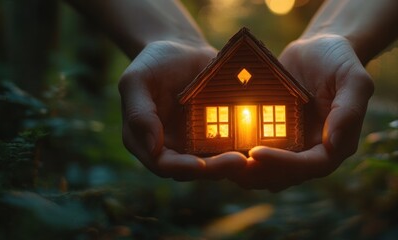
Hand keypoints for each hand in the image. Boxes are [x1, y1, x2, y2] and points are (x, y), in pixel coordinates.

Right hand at [119, 40, 246, 180]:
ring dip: (233, 163)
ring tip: (253, 156)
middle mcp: (172, 149)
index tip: (201, 166)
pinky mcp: (217, 135)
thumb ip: (139, 112)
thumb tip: (153, 147)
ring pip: (216, 163)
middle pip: (194, 169)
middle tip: (239, 162)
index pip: (163, 165)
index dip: (182, 168)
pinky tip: (261, 144)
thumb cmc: (154, 63)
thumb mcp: (136, 80)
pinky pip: (231, 146)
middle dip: (216, 169)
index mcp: (146, 142)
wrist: (182, 50)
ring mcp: (196, 144)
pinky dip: (244, 148)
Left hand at [229, 35, 373, 190]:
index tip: (256, 153)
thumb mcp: (353, 78)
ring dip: (244, 171)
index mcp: (336, 145)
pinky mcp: (274, 138)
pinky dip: (238, 155)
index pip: (311, 165)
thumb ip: (349, 109)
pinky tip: (216, 147)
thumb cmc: (340, 60)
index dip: (284, 164)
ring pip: (267, 172)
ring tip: (219, 160)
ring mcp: (292, 147)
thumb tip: (334, 144)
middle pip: (285, 175)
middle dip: (257, 172)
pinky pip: (255, 154)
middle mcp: (313, 152)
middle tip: (228, 163)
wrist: (319, 48)